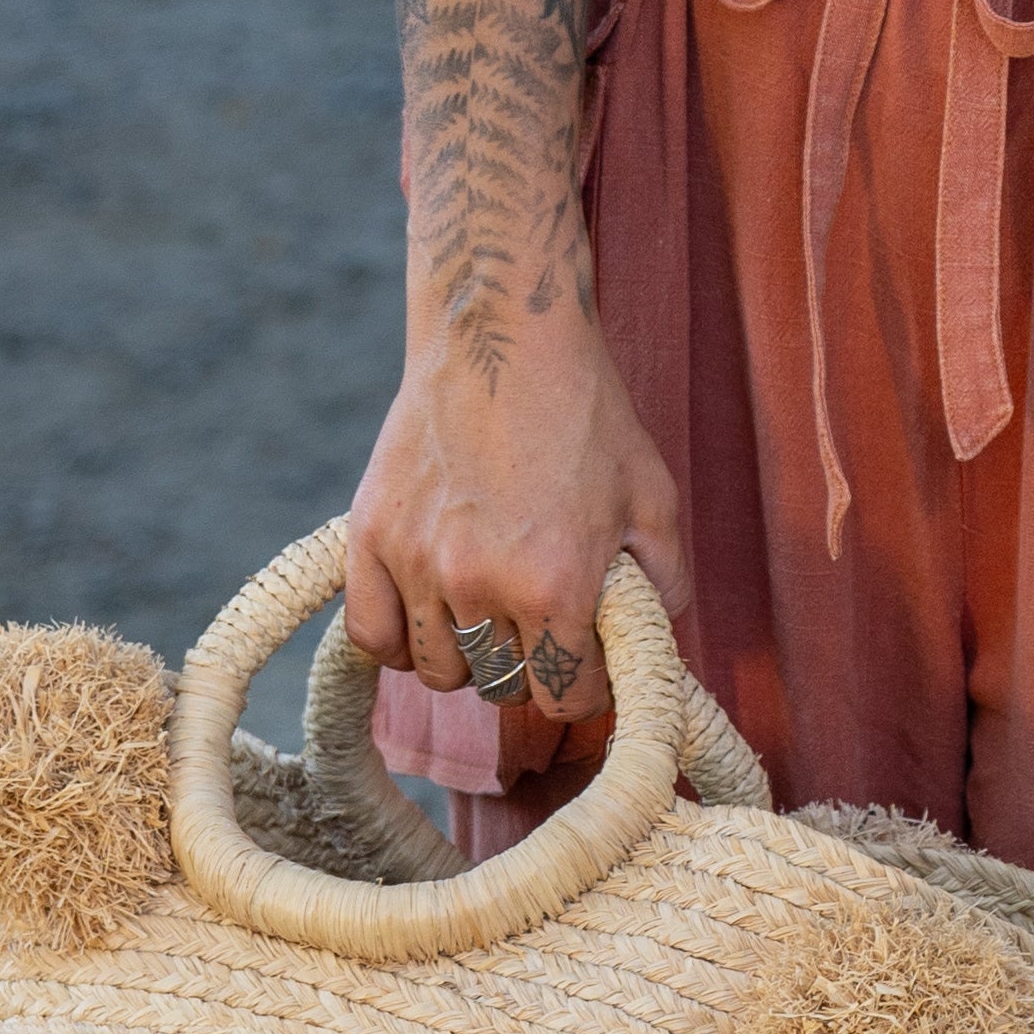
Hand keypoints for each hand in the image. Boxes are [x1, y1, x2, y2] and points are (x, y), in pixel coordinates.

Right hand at [344, 235, 686, 723]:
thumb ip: (663, 587)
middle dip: (530, 671)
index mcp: (556, 585)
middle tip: (540, 629)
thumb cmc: (586, 414)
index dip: (584, 689)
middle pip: (502, 689)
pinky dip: (401, 643)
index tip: (586, 663)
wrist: (501, 336)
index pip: (565, 698)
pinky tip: (430, 616)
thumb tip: (650, 647)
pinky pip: (375, 638)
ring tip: (488, 615)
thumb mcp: (653, 500)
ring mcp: (417, 562)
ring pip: (440, 671)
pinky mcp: (370, 537)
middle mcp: (480, 583)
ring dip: (469, 658)